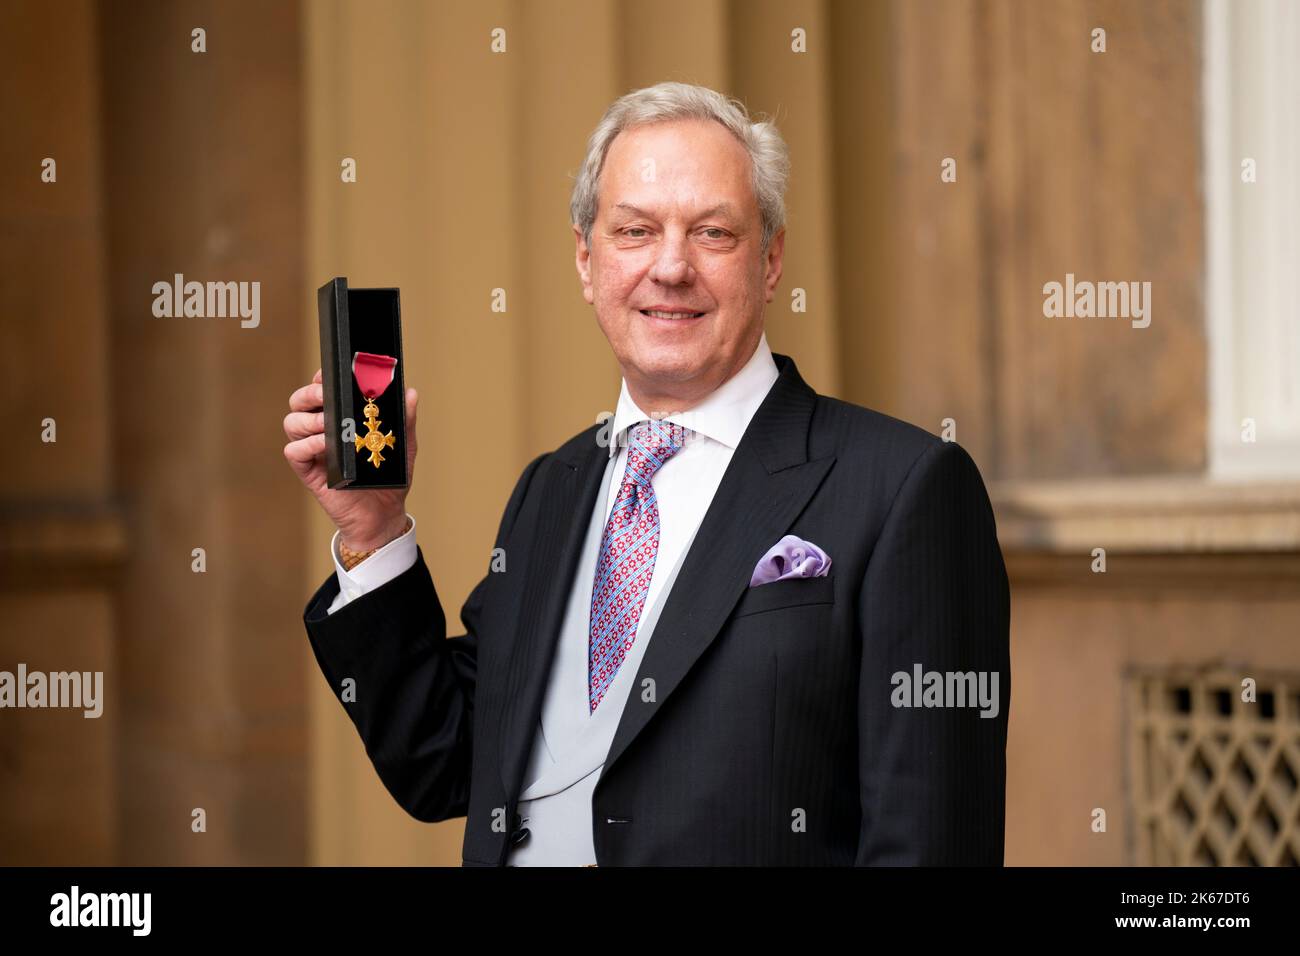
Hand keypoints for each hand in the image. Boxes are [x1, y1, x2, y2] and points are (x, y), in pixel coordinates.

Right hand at [283, 368, 418, 551]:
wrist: (384, 515)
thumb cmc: (389, 477)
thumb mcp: (402, 445)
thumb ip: (405, 420)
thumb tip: (410, 394)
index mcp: (340, 419)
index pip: (321, 391)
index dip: (320, 379)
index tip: (328, 374)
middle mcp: (321, 431)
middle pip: (299, 402)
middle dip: (309, 393)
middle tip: (326, 395)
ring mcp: (313, 451)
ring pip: (292, 423)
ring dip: (308, 418)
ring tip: (329, 424)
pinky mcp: (309, 471)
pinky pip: (294, 452)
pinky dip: (306, 444)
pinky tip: (325, 444)